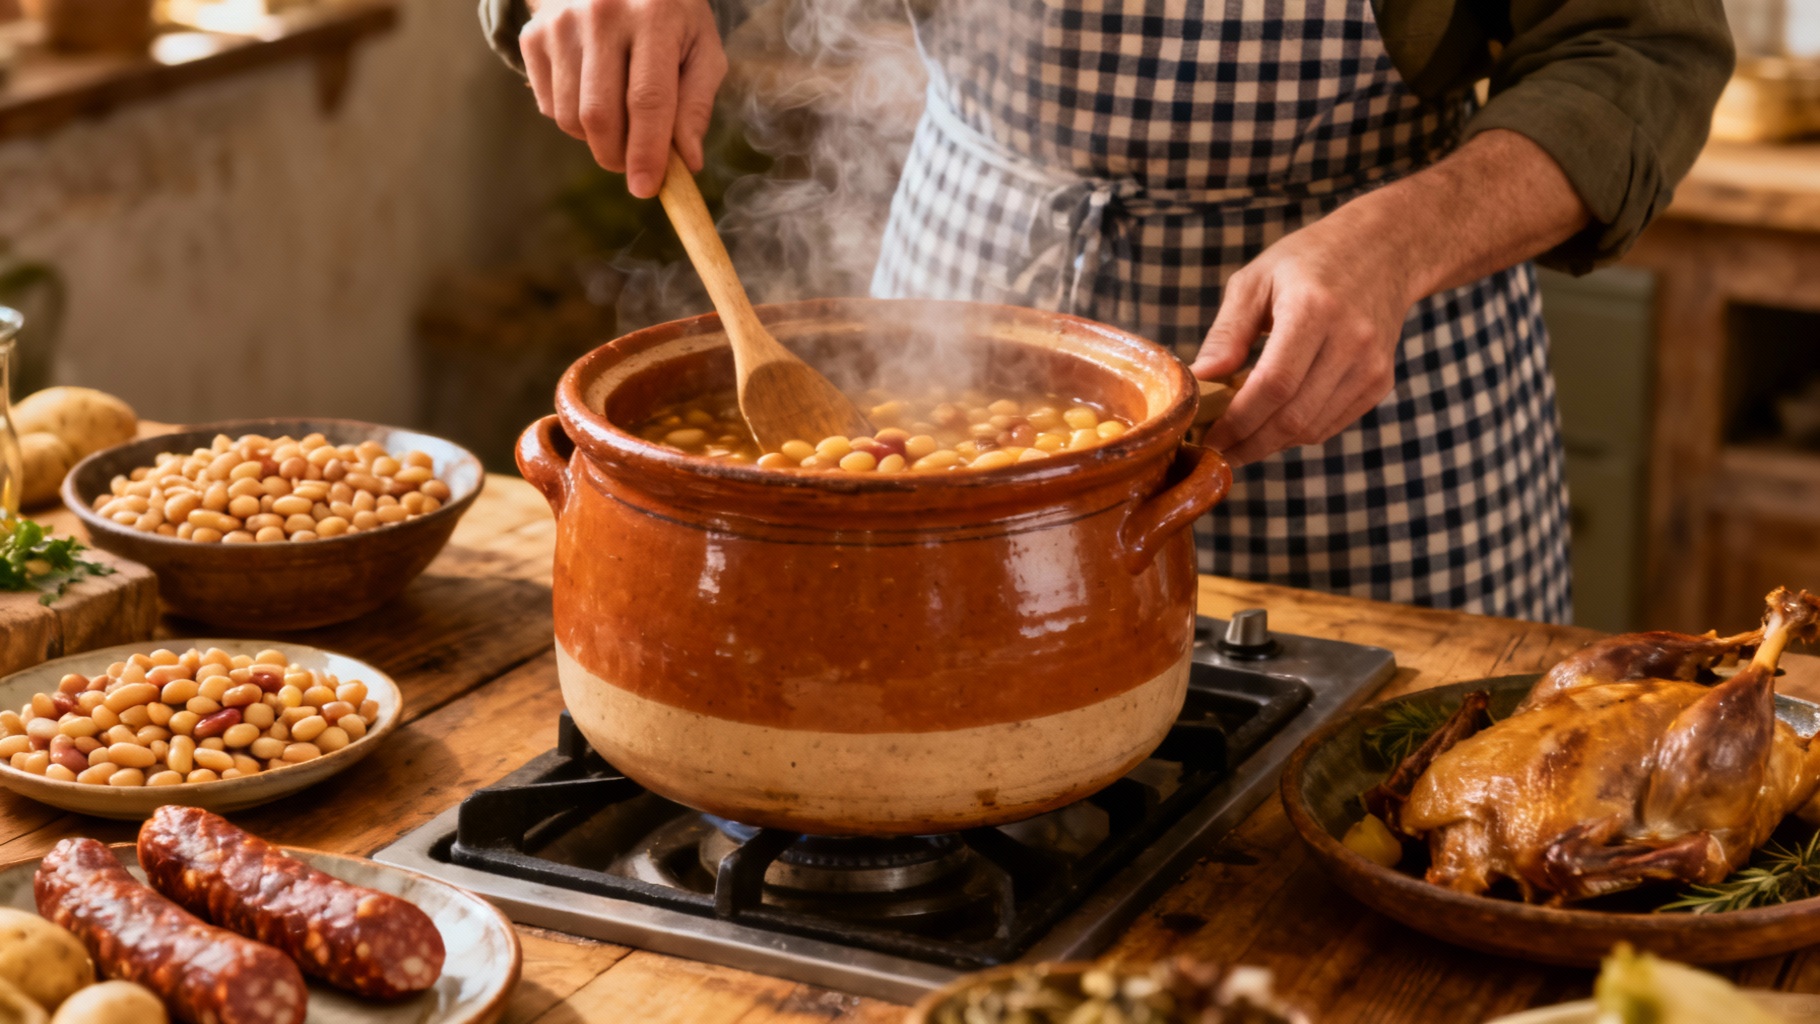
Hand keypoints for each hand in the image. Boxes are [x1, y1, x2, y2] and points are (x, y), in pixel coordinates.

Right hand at [519, 0, 727, 197]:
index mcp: (653, 16)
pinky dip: (574, 119)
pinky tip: (594, 93)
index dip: (647, 152)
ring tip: (620, 120)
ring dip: (597, 140)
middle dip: (618, 157)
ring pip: (571, 117)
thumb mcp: (700, 47)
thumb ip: (697, 104)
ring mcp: (561, 23)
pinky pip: (550, 106)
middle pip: (600, 115)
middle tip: (634, 166)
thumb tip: (688, 161)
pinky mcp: (534, 34)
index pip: (648, 100)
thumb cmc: (669, 15)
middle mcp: (602, 14)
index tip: (647, 189)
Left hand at [1188, 129, 1591, 466]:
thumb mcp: (1256, 280)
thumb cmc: (1309, 260)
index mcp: (1314, 309)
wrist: (1386, 248)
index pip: (1274, 384)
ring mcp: (1372, 364)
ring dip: (1270, 443)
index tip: (1209, 438)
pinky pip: (1331, 424)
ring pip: (1312, 428)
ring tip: (1239, 438)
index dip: (1239, 420)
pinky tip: (1274, 422)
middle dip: (1249, 444)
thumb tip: (1200, 379)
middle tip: (1218, 452)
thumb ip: (1227, 332)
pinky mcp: (1381, 380)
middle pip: (1294, 416)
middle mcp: (1351, 340)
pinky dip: (1298, 432)